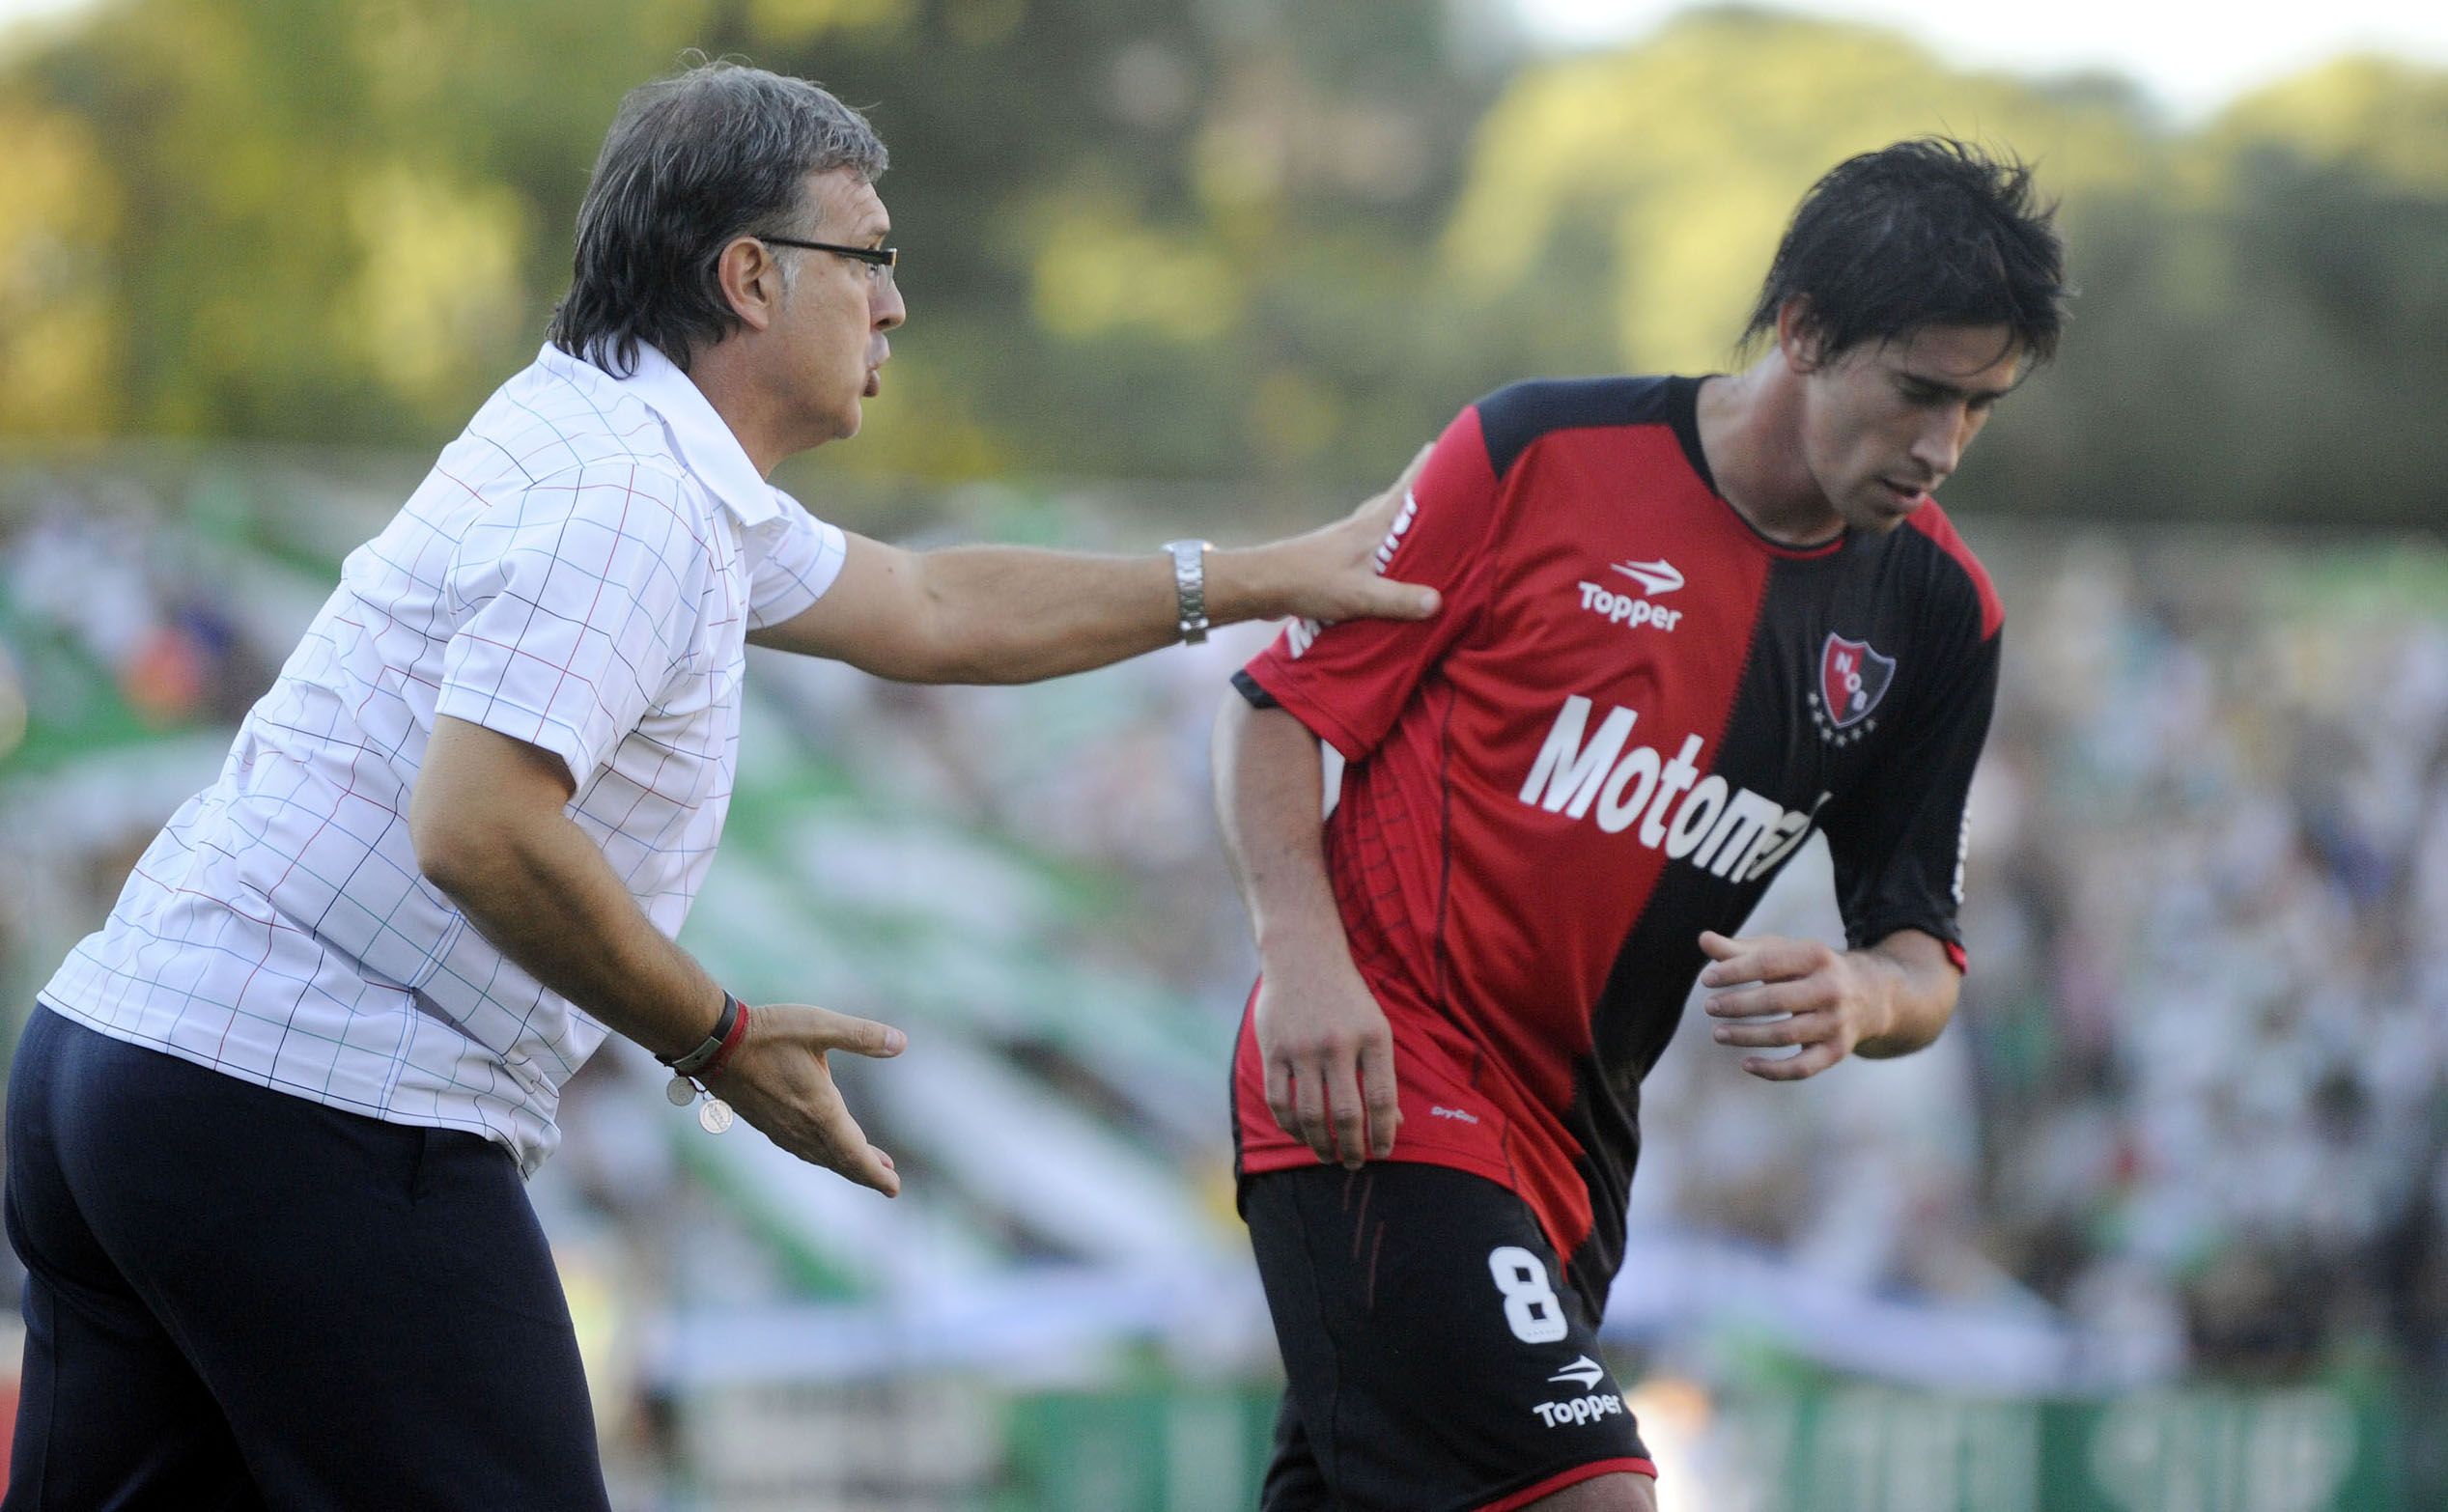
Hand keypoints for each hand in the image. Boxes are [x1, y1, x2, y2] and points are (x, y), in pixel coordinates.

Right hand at [705, 1002, 906, 1194]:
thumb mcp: (820, 1026)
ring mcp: (780, 1128)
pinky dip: (821, 1155)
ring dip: (844, 1164)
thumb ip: (861, 1035)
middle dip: (865, 1173)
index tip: (893, 1188)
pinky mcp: (766, 1123)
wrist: (714, 1044)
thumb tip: (901, 1042)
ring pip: (819, 1157)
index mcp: (820, 1110)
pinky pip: (800, 1149)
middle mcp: (800, 1127)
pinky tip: (823, 1148)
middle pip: (839, 1161)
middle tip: (888, 1183)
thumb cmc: (768, 1032)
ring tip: (865, 1166)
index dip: (875, 1173)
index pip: (854, 1153)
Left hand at [1226, 445, 1441, 626]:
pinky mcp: (1337, 554)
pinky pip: (1373, 540)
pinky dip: (1389, 540)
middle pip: (1400, 498)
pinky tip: (1391, 557)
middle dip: (1427, 491)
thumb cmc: (1309, 582)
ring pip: (1386, 518)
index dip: (1431, 465)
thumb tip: (1438, 601)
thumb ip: (1398, 598)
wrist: (1262, 583)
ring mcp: (1348, 537)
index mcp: (1374, 525)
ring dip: (1406, 517)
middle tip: (1453, 485)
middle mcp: (1363, 524)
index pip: (1408, 486)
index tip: (1454, 445)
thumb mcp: (1359, 595)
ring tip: (1429, 522)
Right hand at [1255, 949, 1400, 1167]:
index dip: (1383, 1134)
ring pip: (1310, 1113)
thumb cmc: (1347, 998)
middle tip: (1354, 1163)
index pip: (1382, 1099)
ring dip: (1320, 1144)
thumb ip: (1382, 1074)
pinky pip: (1279, 1100)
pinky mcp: (1274, 1050)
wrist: (1303, 956)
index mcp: (1373, 1037)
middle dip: (1352, 1148)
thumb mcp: (1376, 1028)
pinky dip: (1290, 1125)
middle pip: (1346, 1114)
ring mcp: (1302, 1048)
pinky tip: (1301, 1134)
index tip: (1383, 1152)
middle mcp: (1338, 1044)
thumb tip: (1394, 1123)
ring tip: (1329, 1156)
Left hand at [1698, 930, 1894, 1081]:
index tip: (1706, 980)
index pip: (1768, 964)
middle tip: (1709, 1007)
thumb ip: (1741, 950)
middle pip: (1775, 1000)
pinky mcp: (1837, 1051)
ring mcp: (1836, 1023)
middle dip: (1737, 1004)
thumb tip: (1703, 940)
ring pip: (1784, 1035)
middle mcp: (1831, 989)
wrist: (1869, 996)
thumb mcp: (1782, 953)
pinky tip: (1746, 1064)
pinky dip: (1772, 1070)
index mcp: (1816, 956)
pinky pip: (1802, 1068)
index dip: (1734, 972)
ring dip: (1746, 1036)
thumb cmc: (1810, 970)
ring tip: (1718, 1033)